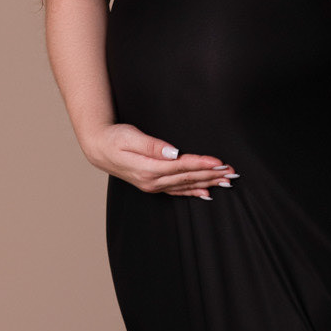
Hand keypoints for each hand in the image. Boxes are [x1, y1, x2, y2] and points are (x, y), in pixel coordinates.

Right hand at [81, 122, 236, 199]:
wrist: (99, 149)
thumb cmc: (114, 138)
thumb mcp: (130, 137)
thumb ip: (152, 145)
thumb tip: (172, 152)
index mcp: (148, 169)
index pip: (181, 167)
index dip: (201, 164)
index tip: (219, 162)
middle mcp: (152, 181)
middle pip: (188, 178)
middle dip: (211, 174)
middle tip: (232, 172)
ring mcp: (153, 186)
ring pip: (186, 185)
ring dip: (207, 183)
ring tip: (227, 181)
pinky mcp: (153, 185)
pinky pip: (177, 191)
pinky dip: (193, 192)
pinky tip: (206, 193)